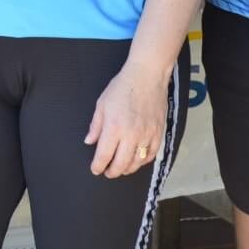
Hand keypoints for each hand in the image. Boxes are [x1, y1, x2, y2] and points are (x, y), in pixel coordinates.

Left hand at [85, 62, 168, 177]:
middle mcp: (131, 135)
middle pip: (121, 164)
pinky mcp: (158, 133)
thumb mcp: (102, 104)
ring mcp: (147, 135)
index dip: (98, 166)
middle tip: (107, 172)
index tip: (95, 169)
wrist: (147, 76)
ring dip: (127, 169)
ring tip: (121, 168)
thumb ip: (96, 126)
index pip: (104, 155)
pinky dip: (143, 161)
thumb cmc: (122, 87)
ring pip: (137, 163)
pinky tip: (137, 160)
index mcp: (114, 127)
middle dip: (112, 172)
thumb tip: (90, 142)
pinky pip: (151, 155)